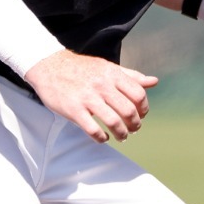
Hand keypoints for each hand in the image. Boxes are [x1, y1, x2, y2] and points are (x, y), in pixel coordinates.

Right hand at [22, 51, 158, 142]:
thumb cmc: (81, 68)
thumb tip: (154, 81)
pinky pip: (93, 129)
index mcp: (112, 74)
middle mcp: (102, 85)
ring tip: (122, 136)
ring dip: (121, 134)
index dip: (144, 108)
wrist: (49, 66)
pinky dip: (101, 138)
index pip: (138, 94)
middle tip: (133, 129)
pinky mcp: (74, 110)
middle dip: (135, 124)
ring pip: (113, 121)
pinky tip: (103, 138)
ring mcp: (87, 98)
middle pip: (129, 110)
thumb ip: (131, 76)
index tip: (141, 115)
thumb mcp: (107, 67)